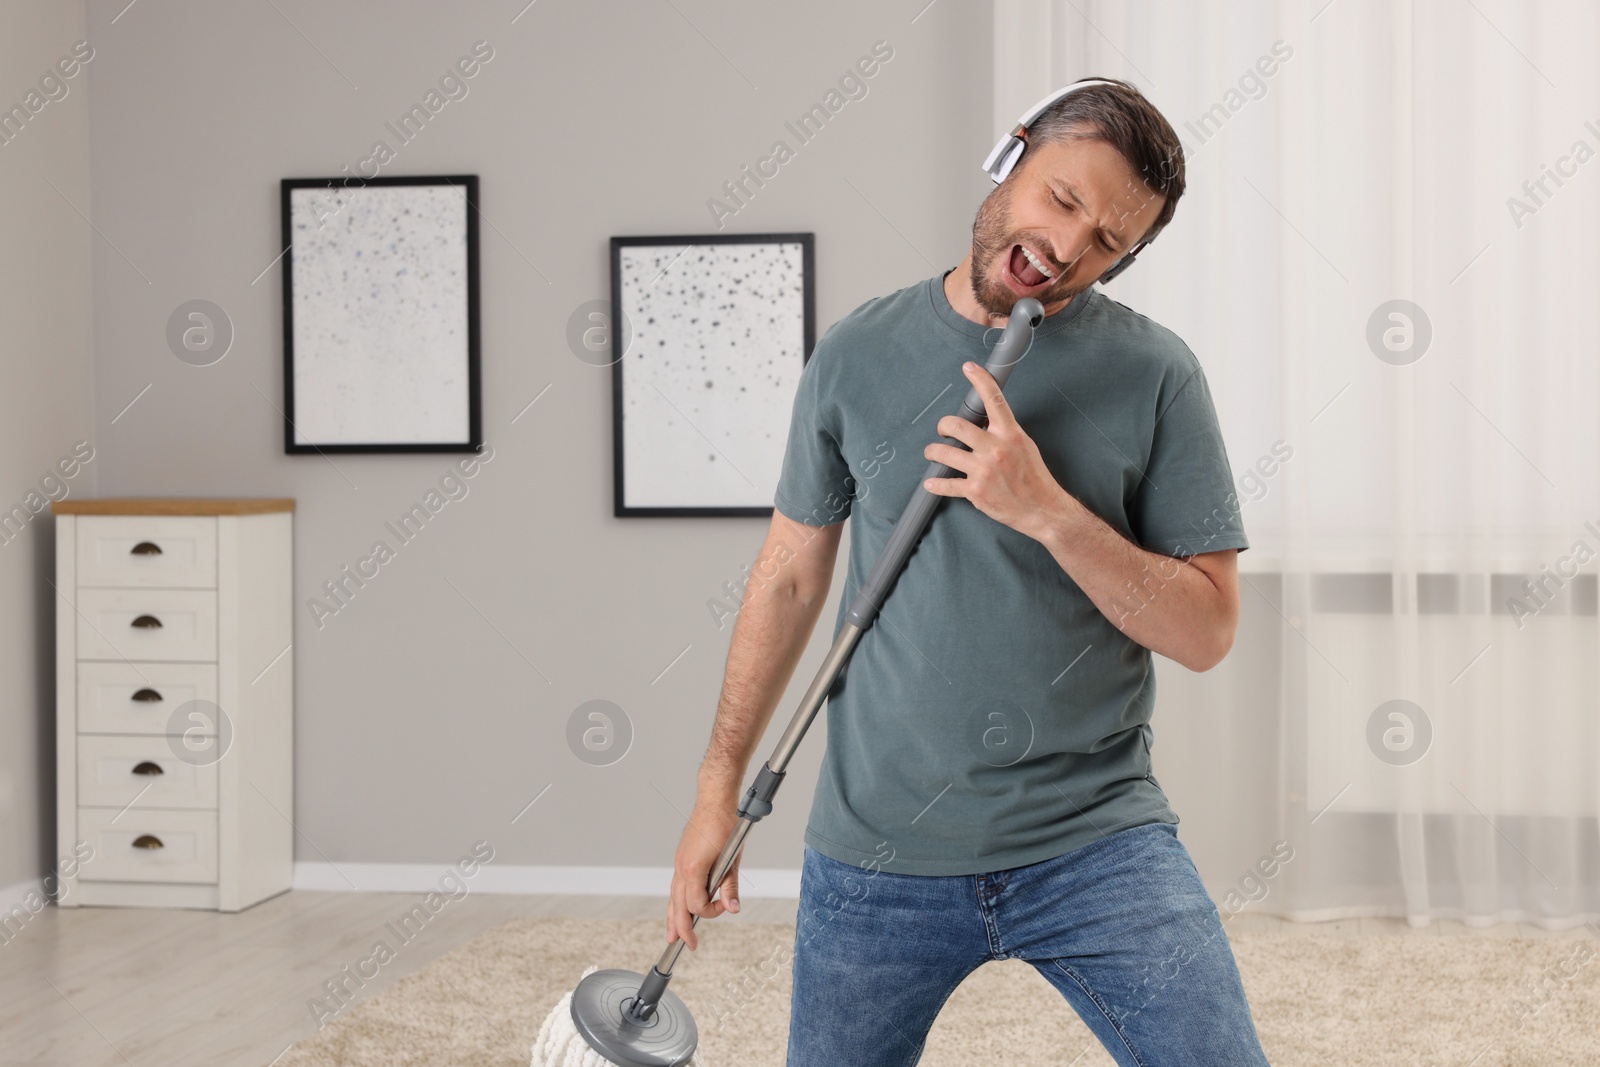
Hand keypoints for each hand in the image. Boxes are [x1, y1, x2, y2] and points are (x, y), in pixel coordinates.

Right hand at [666, 792, 741, 950]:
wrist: (715, 801)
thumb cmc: (724, 825)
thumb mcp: (732, 858)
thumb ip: (730, 886)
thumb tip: (733, 908)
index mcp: (693, 870)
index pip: (697, 905)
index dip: (712, 911)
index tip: (725, 905)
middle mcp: (681, 868)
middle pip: (677, 907)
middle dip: (682, 928)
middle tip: (687, 945)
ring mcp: (679, 864)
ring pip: (672, 897)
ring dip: (672, 917)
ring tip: (671, 935)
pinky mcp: (682, 859)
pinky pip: (675, 886)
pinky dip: (674, 901)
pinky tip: (676, 908)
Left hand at [922, 361, 1064, 538]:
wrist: (1042, 509)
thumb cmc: (1035, 478)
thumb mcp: (1024, 446)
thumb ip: (1004, 432)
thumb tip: (985, 420)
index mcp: (1010, 434)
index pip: (994, 400)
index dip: (980, 380)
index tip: (969, 368)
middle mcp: (996, 449)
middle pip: (956, 426)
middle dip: (943, 426)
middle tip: (943, 430)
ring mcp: (984, 470)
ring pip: (944, 453)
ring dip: (934, 451)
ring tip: (933, 453)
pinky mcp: (976, 491)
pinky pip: (946, 484)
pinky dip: (936, 485)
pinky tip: (931, 484)